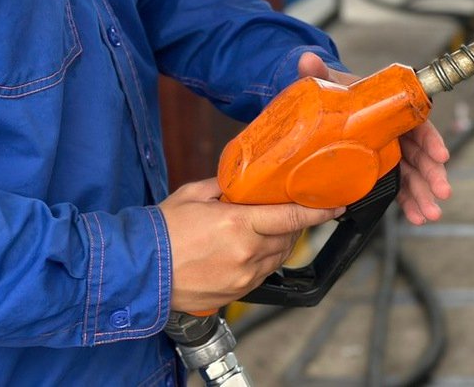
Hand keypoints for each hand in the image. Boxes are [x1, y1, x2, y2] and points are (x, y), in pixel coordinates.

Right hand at [160, 178, 343, 313]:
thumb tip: (246, 181)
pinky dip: (263, 261)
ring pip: (277, 258)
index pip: (291, 218)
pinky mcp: (236, 293)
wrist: (137, 271)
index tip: (336, 206)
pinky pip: (263, 274)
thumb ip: (225, 187)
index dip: (318, 212)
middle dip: (292, 225)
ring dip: (278, 243)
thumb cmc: (161, 231)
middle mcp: (245, 253)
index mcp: (237, 224)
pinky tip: (248, 250)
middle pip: (288, 238)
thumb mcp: (194, 195)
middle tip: (284, 212)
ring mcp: (242, 277)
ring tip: (262, 231)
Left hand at [297, 53, 451, 224]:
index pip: (418, 124)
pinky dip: (408, 203)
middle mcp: (397, 132)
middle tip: (441, 192)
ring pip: (413, 175)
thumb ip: (318, 72)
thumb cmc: (335, 93)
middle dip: (432, 175)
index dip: (431, 140)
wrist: (325, 108)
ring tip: (429, 214)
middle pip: (421, 155)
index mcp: (392, 110)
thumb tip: (307, 59)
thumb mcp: (328, 82)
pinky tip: (416, 217)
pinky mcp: (382, 170)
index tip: (440, 155)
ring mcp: (392, 153)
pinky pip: (400, 187)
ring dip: (423, 195)